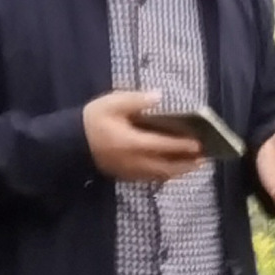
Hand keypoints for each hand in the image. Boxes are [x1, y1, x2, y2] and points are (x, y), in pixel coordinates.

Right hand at [85, 89, 208, 182]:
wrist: (70, 144)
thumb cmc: (93, 120)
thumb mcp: (113, 103)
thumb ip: (137, 100)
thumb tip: (159, 96)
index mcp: (133, 142)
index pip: (164, 145)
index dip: (183, 145)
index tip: (200, 144)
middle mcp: (135, 161)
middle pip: (167, 166)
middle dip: (186, 163)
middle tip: (205, 159)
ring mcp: (130, 171)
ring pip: (160, 175)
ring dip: (179, 171)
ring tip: (194, 166)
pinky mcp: (125, 175)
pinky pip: (150, 178)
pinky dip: (165, 175)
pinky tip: (172, 170)